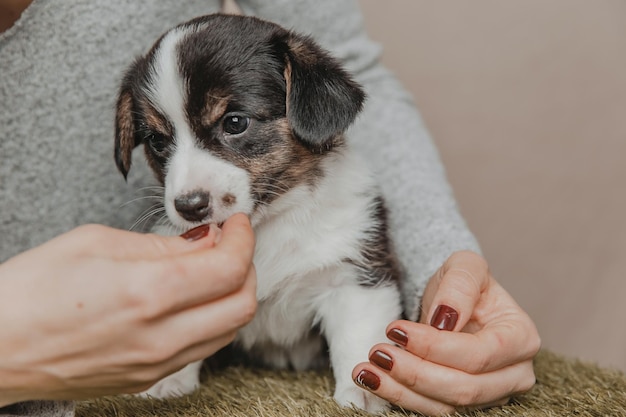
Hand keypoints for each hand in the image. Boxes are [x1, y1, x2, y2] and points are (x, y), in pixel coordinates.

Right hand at [0, 213, 256, 405]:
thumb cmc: (31, 291)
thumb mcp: (96, 244)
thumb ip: (161, 245)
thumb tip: (205, 242)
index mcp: (148, 293)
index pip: (230, 268)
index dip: (243, 239)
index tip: (237, 224)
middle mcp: (160, 336)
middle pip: (242, 305)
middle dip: (247, 267)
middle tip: (230, 244)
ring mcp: (156, 364)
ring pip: (228, 330)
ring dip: (232, 295)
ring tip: (211, 268)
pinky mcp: (148, 379)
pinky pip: (201, 348)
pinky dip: (210, 319)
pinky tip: (191, 299)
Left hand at [352, 250, 539, 414]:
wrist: (451, 301)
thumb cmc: (461, 283)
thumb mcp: (464, 267)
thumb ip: (459, 286)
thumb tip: (444, 319)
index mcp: (521, 338)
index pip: (478, 354)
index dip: (435, 347)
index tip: (395, 329)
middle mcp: (515, 374)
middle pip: (465, 388)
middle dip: (416, 373)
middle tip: (377, 352)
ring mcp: (492, 395)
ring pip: (447, 406)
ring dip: (402, 390)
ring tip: (365, 370)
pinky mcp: (465, 405)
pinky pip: (433, 410)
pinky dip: (400, 398)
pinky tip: (373, 380)